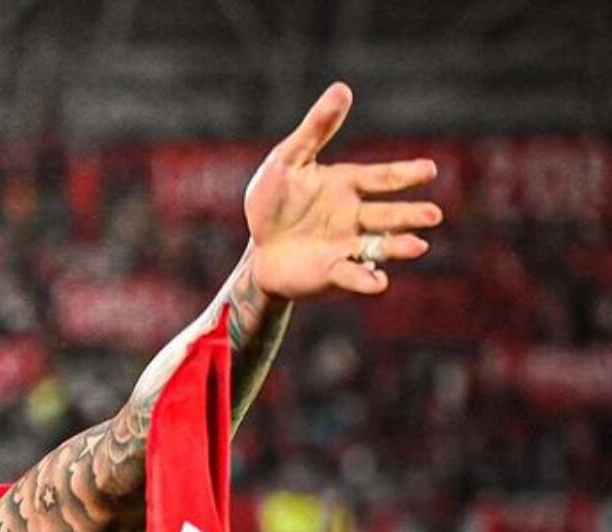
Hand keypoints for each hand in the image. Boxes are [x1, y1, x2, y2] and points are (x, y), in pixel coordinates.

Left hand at [244, 83, 443, 299]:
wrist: (259, 249)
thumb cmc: (274, 202)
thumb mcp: (288, 160)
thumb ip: (316, 129)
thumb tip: (342, 88)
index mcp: (348, 185)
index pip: (382, 177)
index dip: (406, 174)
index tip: (429, 169)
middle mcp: (355, 216)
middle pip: (388, 215)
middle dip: (410, 215)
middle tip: (433, 215)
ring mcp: (348, 246)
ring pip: (379, 246)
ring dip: (399, 246)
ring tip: (419, 246)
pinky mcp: (333, 273)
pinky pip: (352, 275)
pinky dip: (366, 279)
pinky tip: (379, 282)